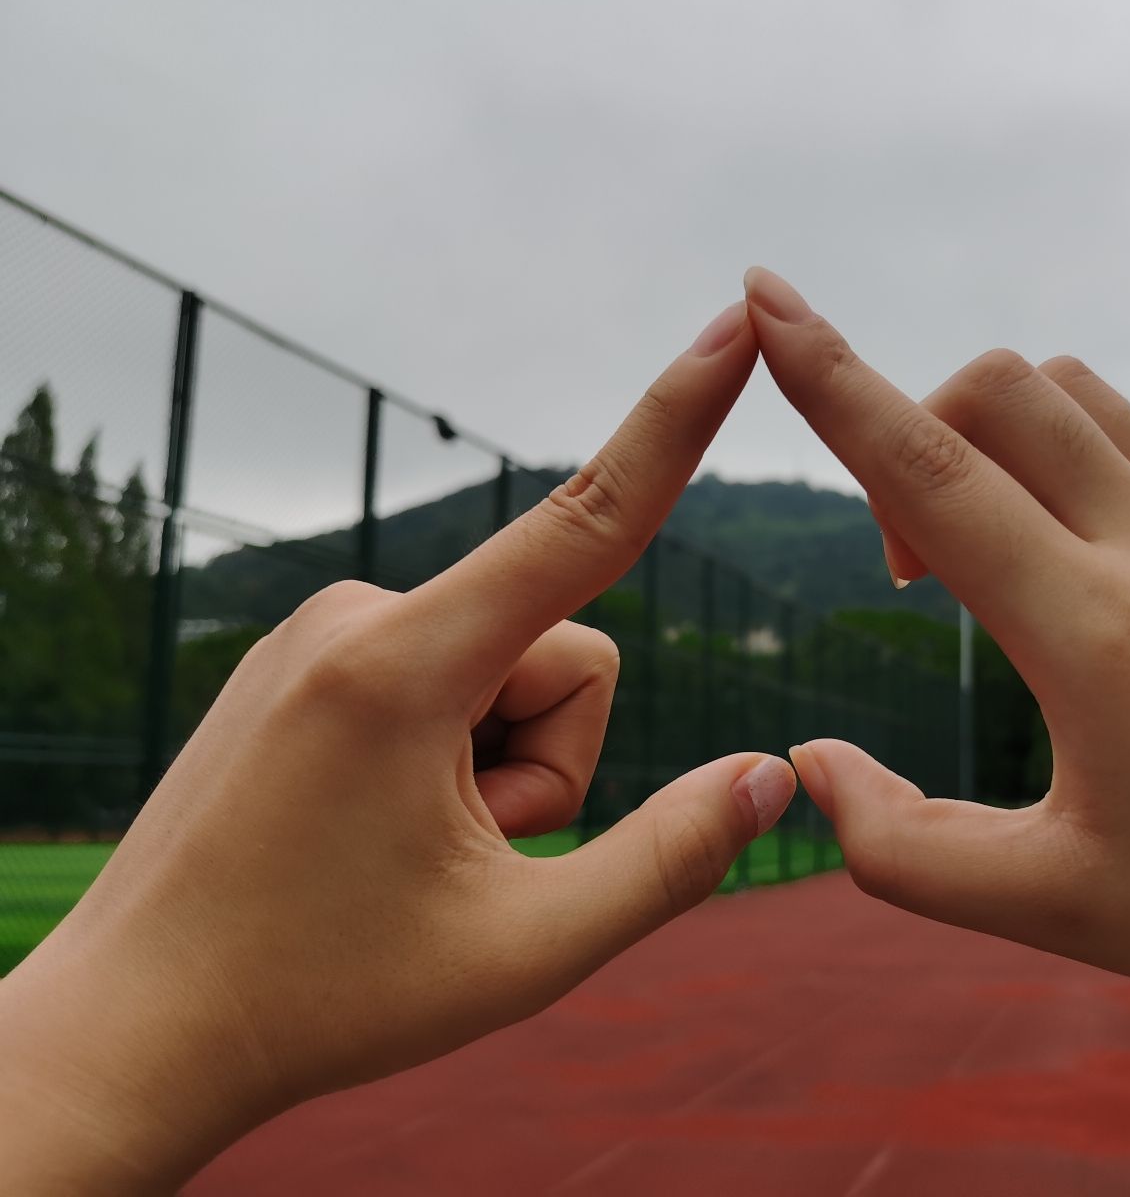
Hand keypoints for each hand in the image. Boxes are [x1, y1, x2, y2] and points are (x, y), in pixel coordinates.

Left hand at [0, 300, 795, 1193]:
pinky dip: (450, 753)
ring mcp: (327, 631)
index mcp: (404, 667)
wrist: (132, 1031)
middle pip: (564, 653)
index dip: (677, 419)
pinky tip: (375, 829)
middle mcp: (358, 615)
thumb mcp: (529, 950)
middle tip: (457, 862)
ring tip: (406, 853)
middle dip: (550, 762)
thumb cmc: (324, 1000)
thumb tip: (772, 774)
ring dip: (500, 768)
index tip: (734, 321)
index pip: (586, 519)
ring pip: (510, 670)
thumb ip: (673, 858)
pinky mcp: (314, 653)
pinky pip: (447, 674)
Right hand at [743, 266, 1129, 1178]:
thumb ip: (903, 847)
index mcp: (1094, 634)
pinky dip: (1089, 446)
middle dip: (909, 424)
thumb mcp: (1055, 908)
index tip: (762, 295)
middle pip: (998, 389)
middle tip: (912, 568)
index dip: (829, 376)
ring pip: (1078, 391)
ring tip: (997, 555)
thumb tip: (811, 763)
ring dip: (998, 434)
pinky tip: (1091, 540)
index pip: (928, 468)